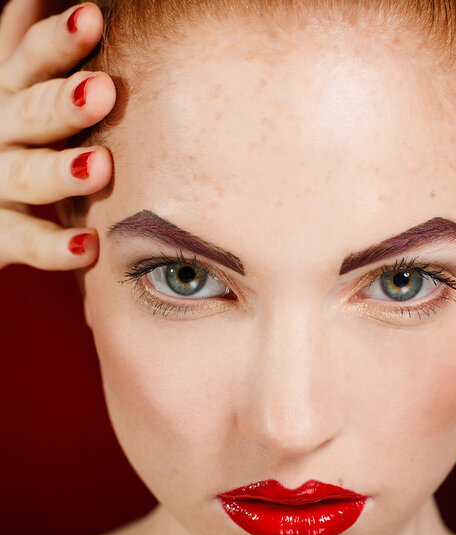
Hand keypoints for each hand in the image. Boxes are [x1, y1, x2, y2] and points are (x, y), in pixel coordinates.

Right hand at [0, 0, 114, 270]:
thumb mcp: (27, 98)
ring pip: (24, 175)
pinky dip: (54, 246)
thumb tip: (76, 6)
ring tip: (100, 167)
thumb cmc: (22, 143)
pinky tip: (89, 246)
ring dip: (59, 172)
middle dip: (62, 103)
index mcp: (12, 96)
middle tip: (103, 92)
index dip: (59, 40)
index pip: (32, 61)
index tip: (93, 18)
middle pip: (28, 113)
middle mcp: (0, 133)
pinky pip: (23, 240)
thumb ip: (43, 60)